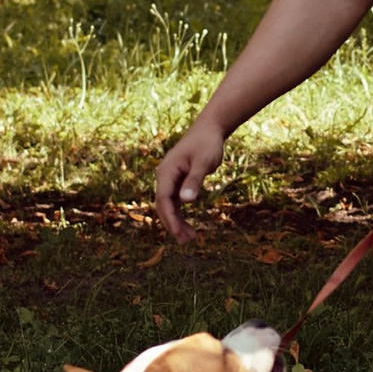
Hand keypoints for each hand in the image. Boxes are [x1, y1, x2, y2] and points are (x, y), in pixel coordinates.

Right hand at [155, 112, 227, 240]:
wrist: (209, 130)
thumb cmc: (207, 144)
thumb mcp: (204, 162)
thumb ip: (194, 181)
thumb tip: (185, 201)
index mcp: (167, 171)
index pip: (163, 199)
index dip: (170, 218)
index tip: (178, 234)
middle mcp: (164, 176)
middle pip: (163, 205)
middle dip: (172, 224)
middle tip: (186, 242)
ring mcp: (169, 179)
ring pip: (168, 205)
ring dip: (176, 222)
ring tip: (189, 238)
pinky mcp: (177, 181)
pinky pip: (174, 201)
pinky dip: (180, 214)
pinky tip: (187, 226)